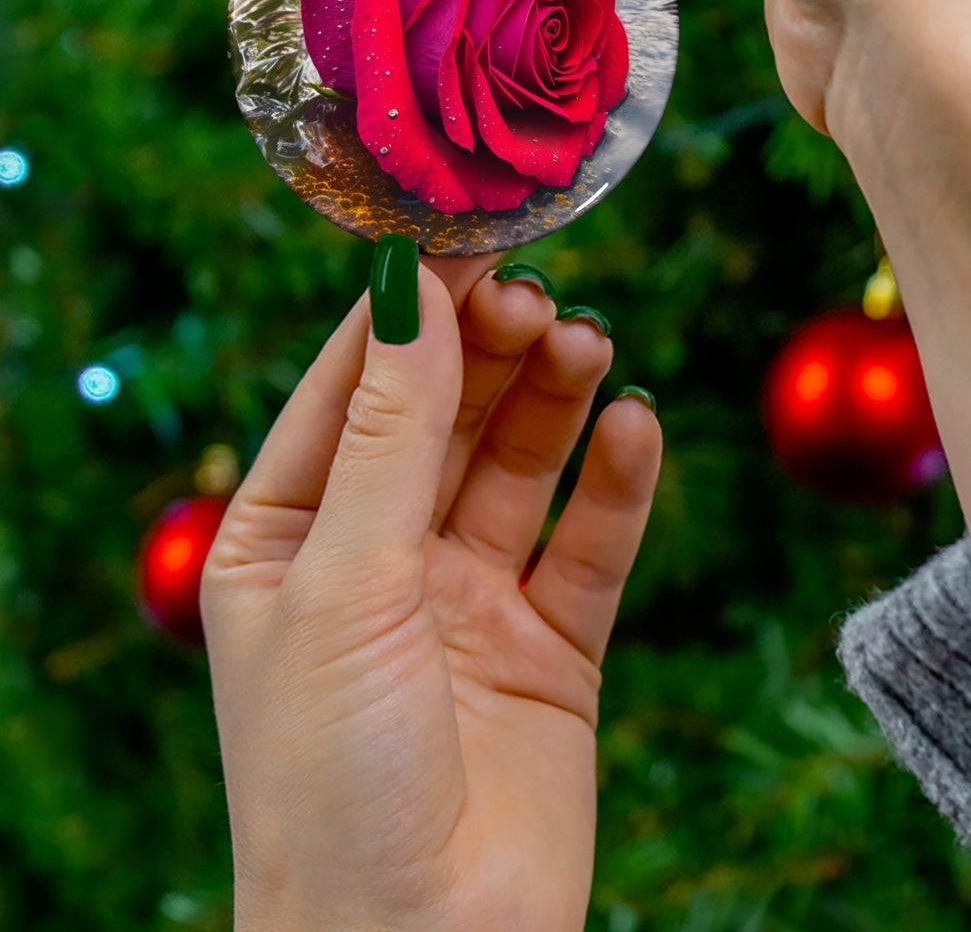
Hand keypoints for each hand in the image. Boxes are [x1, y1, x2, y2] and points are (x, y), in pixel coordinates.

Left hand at [202, 252, 660, 931]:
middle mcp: (379, 561)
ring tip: (589, 345)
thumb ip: (391, 433)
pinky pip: (590, 543)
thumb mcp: (346, 582)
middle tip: (540, 295)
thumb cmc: (332, 779)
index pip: (351, 391)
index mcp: (288, 541)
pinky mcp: (552, 646)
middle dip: (490, 350)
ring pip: (521, 465)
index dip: (408, 313)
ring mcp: (468, 601)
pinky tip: (636, 426)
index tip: (467, 236)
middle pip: (446, 416)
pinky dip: (617, 481)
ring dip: (556, 399)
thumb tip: (409, 285)